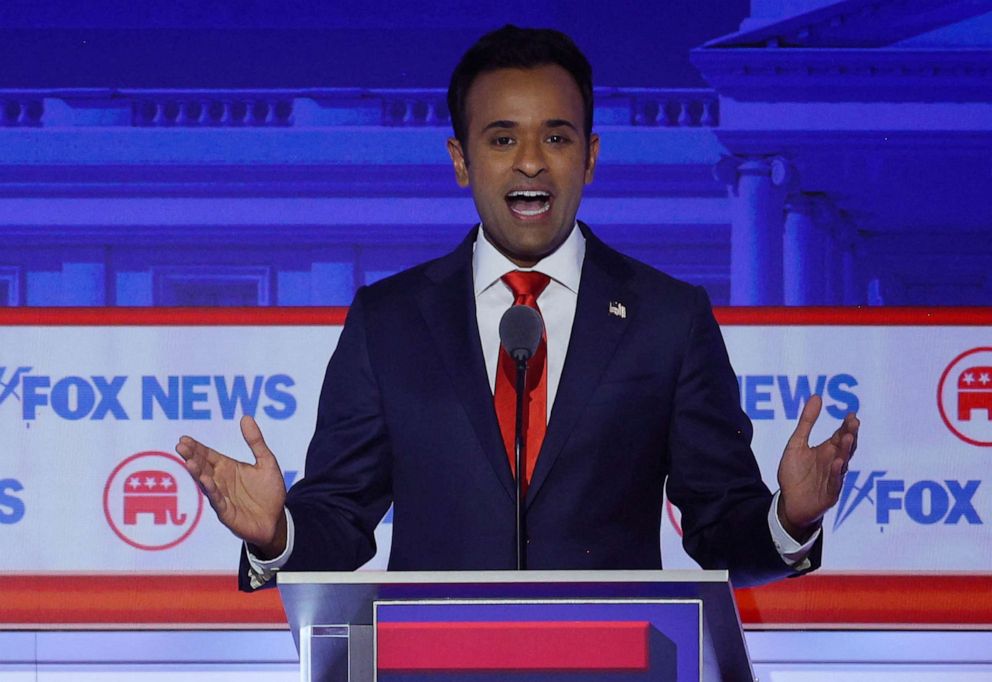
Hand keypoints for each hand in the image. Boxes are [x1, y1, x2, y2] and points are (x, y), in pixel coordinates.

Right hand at [176, 415, 287, 557]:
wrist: (277, 519)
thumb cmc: (269, 491)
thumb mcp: (266, 461)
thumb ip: (256, 441)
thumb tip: (246, 417)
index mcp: (228, 468)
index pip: (208, 455)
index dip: (197, 447)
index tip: (184, 439)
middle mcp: (221, 481)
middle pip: (203, 466)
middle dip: (192, 456)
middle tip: (181, 446)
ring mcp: (222, 497)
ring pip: (206, 483)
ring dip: (197, 473)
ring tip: (189, 462)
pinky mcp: (226, 512)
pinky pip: (217, 500)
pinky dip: (211, 490)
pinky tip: (205, 481)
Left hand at [777, 394, 859, 540]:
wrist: (789, 502)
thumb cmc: (795, 473)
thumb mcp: (797, 443)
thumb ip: (807, 422)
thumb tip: (817, 396)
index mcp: (828, 450)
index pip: (840, 435)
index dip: (847, 425)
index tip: (851, 414)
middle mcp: (834, 462)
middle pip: (845, 447)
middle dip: (850, 435)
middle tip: (853, 423)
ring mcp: (834, 478)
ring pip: (843, 463)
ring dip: (845, 451)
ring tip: (848, 438)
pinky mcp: (830, 493)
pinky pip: (835, 482)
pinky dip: (836, 472)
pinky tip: (837, 462)